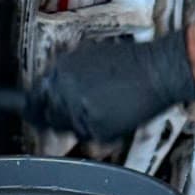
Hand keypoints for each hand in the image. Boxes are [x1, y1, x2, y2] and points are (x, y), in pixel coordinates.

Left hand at [25, 30, 194, 143]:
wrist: (160, 70)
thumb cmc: (133, 62)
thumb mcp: (91, 58)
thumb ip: (66, 75)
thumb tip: (48, 91)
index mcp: (62, 69)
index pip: (35, 96)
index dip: (36, 106)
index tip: (34, 111)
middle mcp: (66, 89)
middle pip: (48, 116)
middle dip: (60, 117)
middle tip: (83, 111)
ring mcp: (80, 110)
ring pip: (70, 128)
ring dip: (83, 122)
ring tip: (107, 105)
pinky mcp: (97, 127)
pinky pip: (91, 135)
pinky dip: (102, 129)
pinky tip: (117, 112)